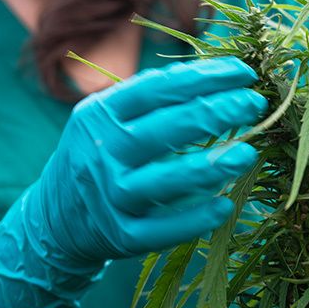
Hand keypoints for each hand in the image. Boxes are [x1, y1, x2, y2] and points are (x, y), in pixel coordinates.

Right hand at [0, 56, 267, 307]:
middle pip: (165, 129)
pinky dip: (195, 219)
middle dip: (216, 112)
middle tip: (255, 104)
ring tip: (249, 152)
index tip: (243, 72)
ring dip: (211, 165)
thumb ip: (155, 97)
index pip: (158, 87)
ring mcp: (110, 196)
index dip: (204, 77)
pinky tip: (225, 205)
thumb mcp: (110, 118)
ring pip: (165, 180)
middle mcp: (102, 152)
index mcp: (101, 113)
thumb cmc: (101, 155)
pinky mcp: (120, 235)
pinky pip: (162, 230)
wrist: (54, 218)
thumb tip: (220, 74)